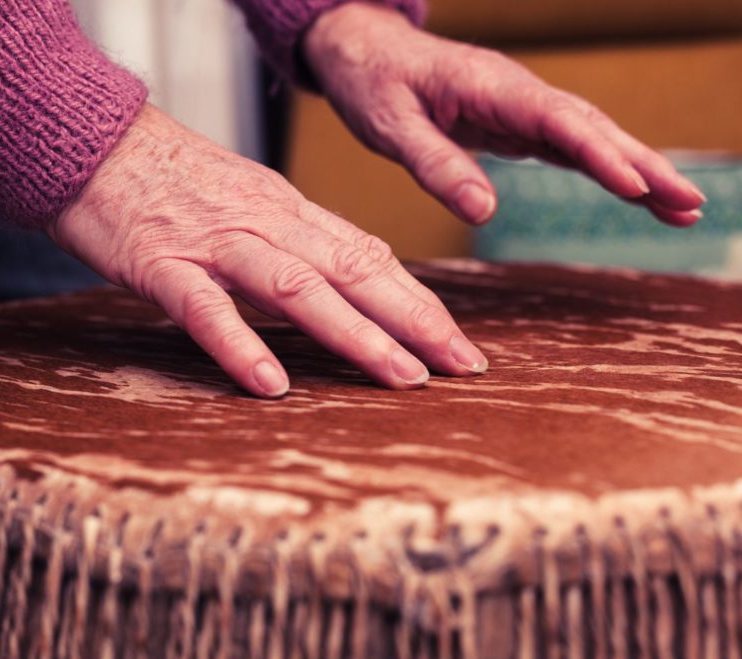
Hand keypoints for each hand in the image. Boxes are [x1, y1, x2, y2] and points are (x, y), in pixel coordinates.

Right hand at [49, 104, 488, 397]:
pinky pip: (205, 307)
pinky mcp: (159, 261)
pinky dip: (240, 344)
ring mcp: (213, 241)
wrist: (90, 140)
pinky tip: (271, 383)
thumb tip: (342, 286)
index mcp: (286, 210)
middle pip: (351, 269)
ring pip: (296, 286)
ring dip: (354, 334)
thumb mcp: (244, 202)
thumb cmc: (167, 180)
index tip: (459, 344)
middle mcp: (263, 222)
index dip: (419, 301)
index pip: (368, 256)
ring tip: (401, 377)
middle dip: (414, 320)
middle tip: (464, 365)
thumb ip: (290, 242)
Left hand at [303, 2, 706, 225]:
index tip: (636, 187)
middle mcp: (516, 93)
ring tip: (683, 208)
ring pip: (589, 136)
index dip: (599, 153)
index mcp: (490, 87)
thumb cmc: (373, 83)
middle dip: (643, 164)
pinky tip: (634, 192)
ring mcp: (519, 107)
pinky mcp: (514, 123)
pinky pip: (567, 146)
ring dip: (636, 169)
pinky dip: (604, 168)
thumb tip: (484, 213)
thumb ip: (436, 165)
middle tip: (691, 204)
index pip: (557, 120)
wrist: (363, 50)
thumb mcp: (392, 127)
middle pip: (591, 127)